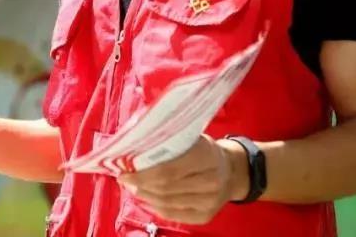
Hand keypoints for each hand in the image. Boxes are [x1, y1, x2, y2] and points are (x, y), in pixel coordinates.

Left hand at [116, 136, 247, 224]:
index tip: (123, 170)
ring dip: (145, 195)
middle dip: (140, 184)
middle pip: (165, 188)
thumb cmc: (203, 150)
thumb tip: (133, 147)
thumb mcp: (191, 138)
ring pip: (167, 203)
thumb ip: (168, 142)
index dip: (142, 173)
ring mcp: (210, 202)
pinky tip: (147, 198)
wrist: (232, 171)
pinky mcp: (206, 216)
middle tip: (125, 179)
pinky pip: (173, 215)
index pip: (168, 170)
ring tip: (133, 187)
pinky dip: (155, 207)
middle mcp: (211, 181)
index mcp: (206, 156)